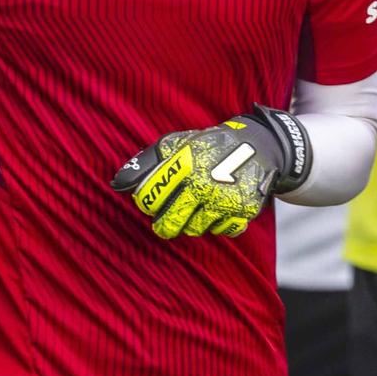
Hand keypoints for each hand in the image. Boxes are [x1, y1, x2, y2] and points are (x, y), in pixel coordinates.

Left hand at [111, 106, 308, 239]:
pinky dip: (217, 225)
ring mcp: (225, 200)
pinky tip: (217, 210)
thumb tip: (118, 183)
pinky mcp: (244, 211)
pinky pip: (221, 231)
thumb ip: (147, 162)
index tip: (149, 204)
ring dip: (192, 223)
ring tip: (197, 207)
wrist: (258, 146)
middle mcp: (204, 185)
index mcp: (183, 166)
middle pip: (171, 224)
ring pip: (195, 230)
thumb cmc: (208, 146)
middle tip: (164, 223)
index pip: (150, 199)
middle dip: (165, 225)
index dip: (146, 204)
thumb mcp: (177, 144)